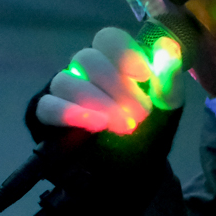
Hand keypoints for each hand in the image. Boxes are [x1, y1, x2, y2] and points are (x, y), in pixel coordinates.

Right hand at [34, 27, 184, 133]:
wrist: (133, 176)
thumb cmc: (149, 136)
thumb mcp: (167, 110)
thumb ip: (169, 80)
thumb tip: (168, 47)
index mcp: (112, 63)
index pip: (108, 39)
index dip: (124, 52)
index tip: (144, 76)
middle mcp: (84, 73)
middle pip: (87, 58)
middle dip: (116, 85)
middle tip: (140, 115)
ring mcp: (63, 94)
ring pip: (65, 80)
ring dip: (97, 100)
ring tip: (122, 125)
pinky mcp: (46, 119)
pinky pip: (47, 107)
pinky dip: (70, 112)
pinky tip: (96, 124)